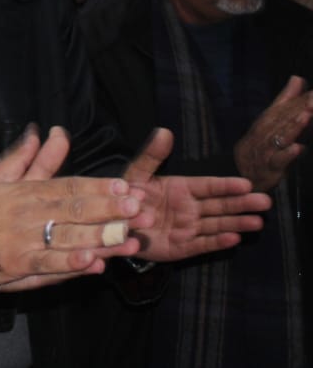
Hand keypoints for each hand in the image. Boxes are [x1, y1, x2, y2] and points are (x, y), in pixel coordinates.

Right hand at [0, 126, 140, 296]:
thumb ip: (26, 157)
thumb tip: (45, 132)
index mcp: (25, 191)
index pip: (68, 186)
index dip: (98, 187)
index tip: (125, 186)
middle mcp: (28, 213)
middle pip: (75, 210)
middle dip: (109, 209)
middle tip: (138, 207)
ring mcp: (24, 240)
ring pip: (68, 238)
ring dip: (101, 238)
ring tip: (129, 238)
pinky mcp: (18, 265)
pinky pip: (49, 265)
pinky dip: (71, 265)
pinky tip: (93, 264)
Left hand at [123, 127, 271, 261]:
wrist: (114, 226)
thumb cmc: (127, 197)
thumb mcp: (136, 174)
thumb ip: (151, 155)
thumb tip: (164, 131)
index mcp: (181, 189)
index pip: (208, 186)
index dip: (226, 185)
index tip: (246, 184)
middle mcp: (189, 208)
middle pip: (219, 205)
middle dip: (241, 203)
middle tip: (264, 201)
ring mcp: (187, 228)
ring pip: (216, 225)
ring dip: (237, 223)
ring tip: (257, 222)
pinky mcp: (182, 247)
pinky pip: (202, 244)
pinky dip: (217, 242)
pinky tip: (235, 238)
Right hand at [233, 76, 312, 191]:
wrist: (240, 171)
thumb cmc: (259, 143)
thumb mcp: (270, 119)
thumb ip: (285, 100)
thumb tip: (297, 78)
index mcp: (268, 120)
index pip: (285, 108)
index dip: (300, 100)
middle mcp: (266, 133)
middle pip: (284, 119)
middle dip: (299, 109)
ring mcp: (268, 150)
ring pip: (281, 137)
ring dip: (294, 127)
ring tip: (307, 116)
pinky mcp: (270, 167)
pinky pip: (278, 160)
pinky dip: (287, 154)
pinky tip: (298, 148)